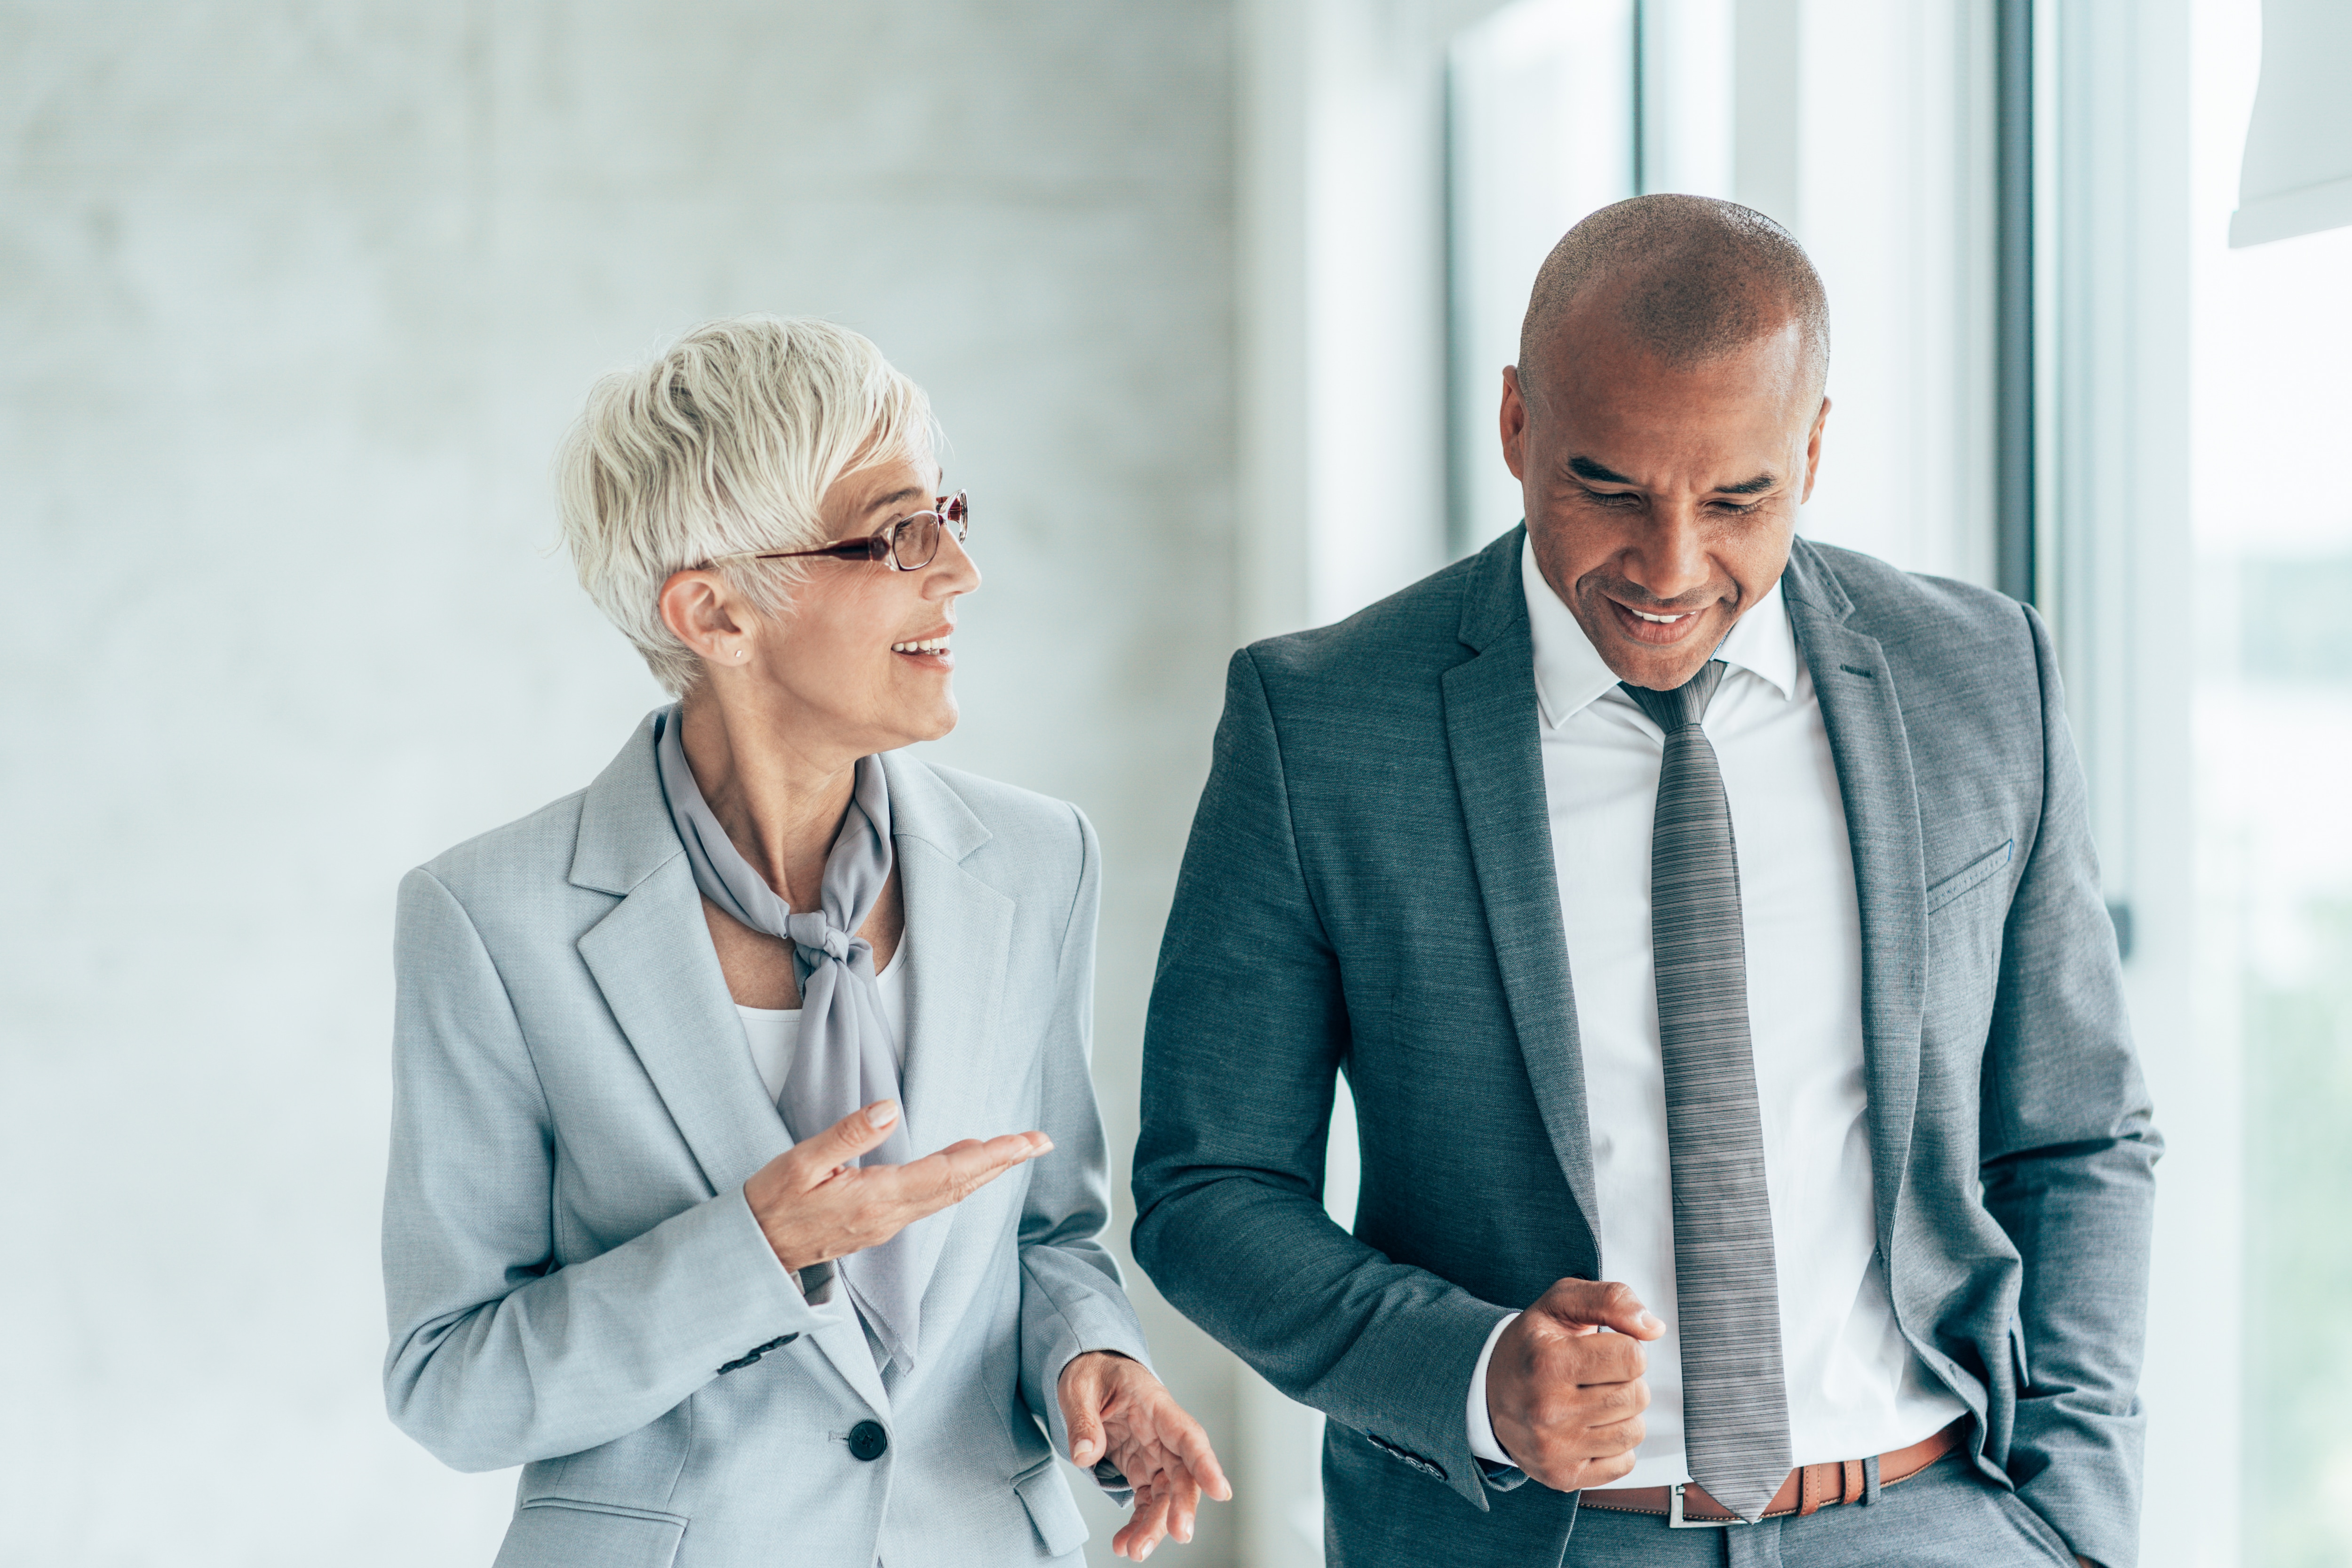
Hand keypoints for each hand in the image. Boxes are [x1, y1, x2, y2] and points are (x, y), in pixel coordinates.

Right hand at [743, 1100, 1049, 1272]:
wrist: (755, 1254)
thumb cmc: (770, 1204)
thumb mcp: (799, 1163)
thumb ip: (847, 1136)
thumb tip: (891, 1108)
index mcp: (875, 1199)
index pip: (946, 1173)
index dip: (989, 1156)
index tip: (1024, 1142)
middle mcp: (890, 1216)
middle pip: (958, 1186)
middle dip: (1001, 1163)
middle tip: (1040, 1142)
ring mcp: (886, 1224)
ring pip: (946, 1194)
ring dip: (983, 1171)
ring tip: (1013, 1149)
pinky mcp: (879, 1224)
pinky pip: (930, 1199)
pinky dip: (956, 1178)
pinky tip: (964, 1164)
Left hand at [1057, 1351, 1230, 1560]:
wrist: (1091, 1369)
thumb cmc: (1092, 1372)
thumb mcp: (1078, 1387)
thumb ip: (1082, 1419)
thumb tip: (1084, 1456)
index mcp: (1155, 1404)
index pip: (1187, 1435)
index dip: (1206, 1463)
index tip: (1221, 1491)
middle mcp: (1162, 1433)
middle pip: (1183, 1473)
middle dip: (1182, 1507)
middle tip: (1179, 1535)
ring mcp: (1154, 1453)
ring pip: (1166, 1495)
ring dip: (1156, 1525)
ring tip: (1135, 1551)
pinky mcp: (1141, 1468)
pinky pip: (1147, 1501)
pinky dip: (1139, 1523)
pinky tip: (1125, 1544)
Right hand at [1485, 1278, 1664, 1491]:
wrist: (1487, 1388)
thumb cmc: (1531, 1345)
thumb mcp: (1561, 1303)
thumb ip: (1611, 1299)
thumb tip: (1653, 1327)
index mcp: (1547, 1361)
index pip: (1633, 1358)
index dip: (1626, 1348)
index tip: (1603, 1348)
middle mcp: (1547, 1409)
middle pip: (1636, 1396)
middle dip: (1625, 1380)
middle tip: (1596, 1375)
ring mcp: (1554, 1448)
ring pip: (1634, 1431)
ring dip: (1622, 1413)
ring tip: (1592, 1400)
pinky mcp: (1561, 1476)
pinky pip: (1624, 1462)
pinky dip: (1614, 1445)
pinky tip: (1588, 1427)